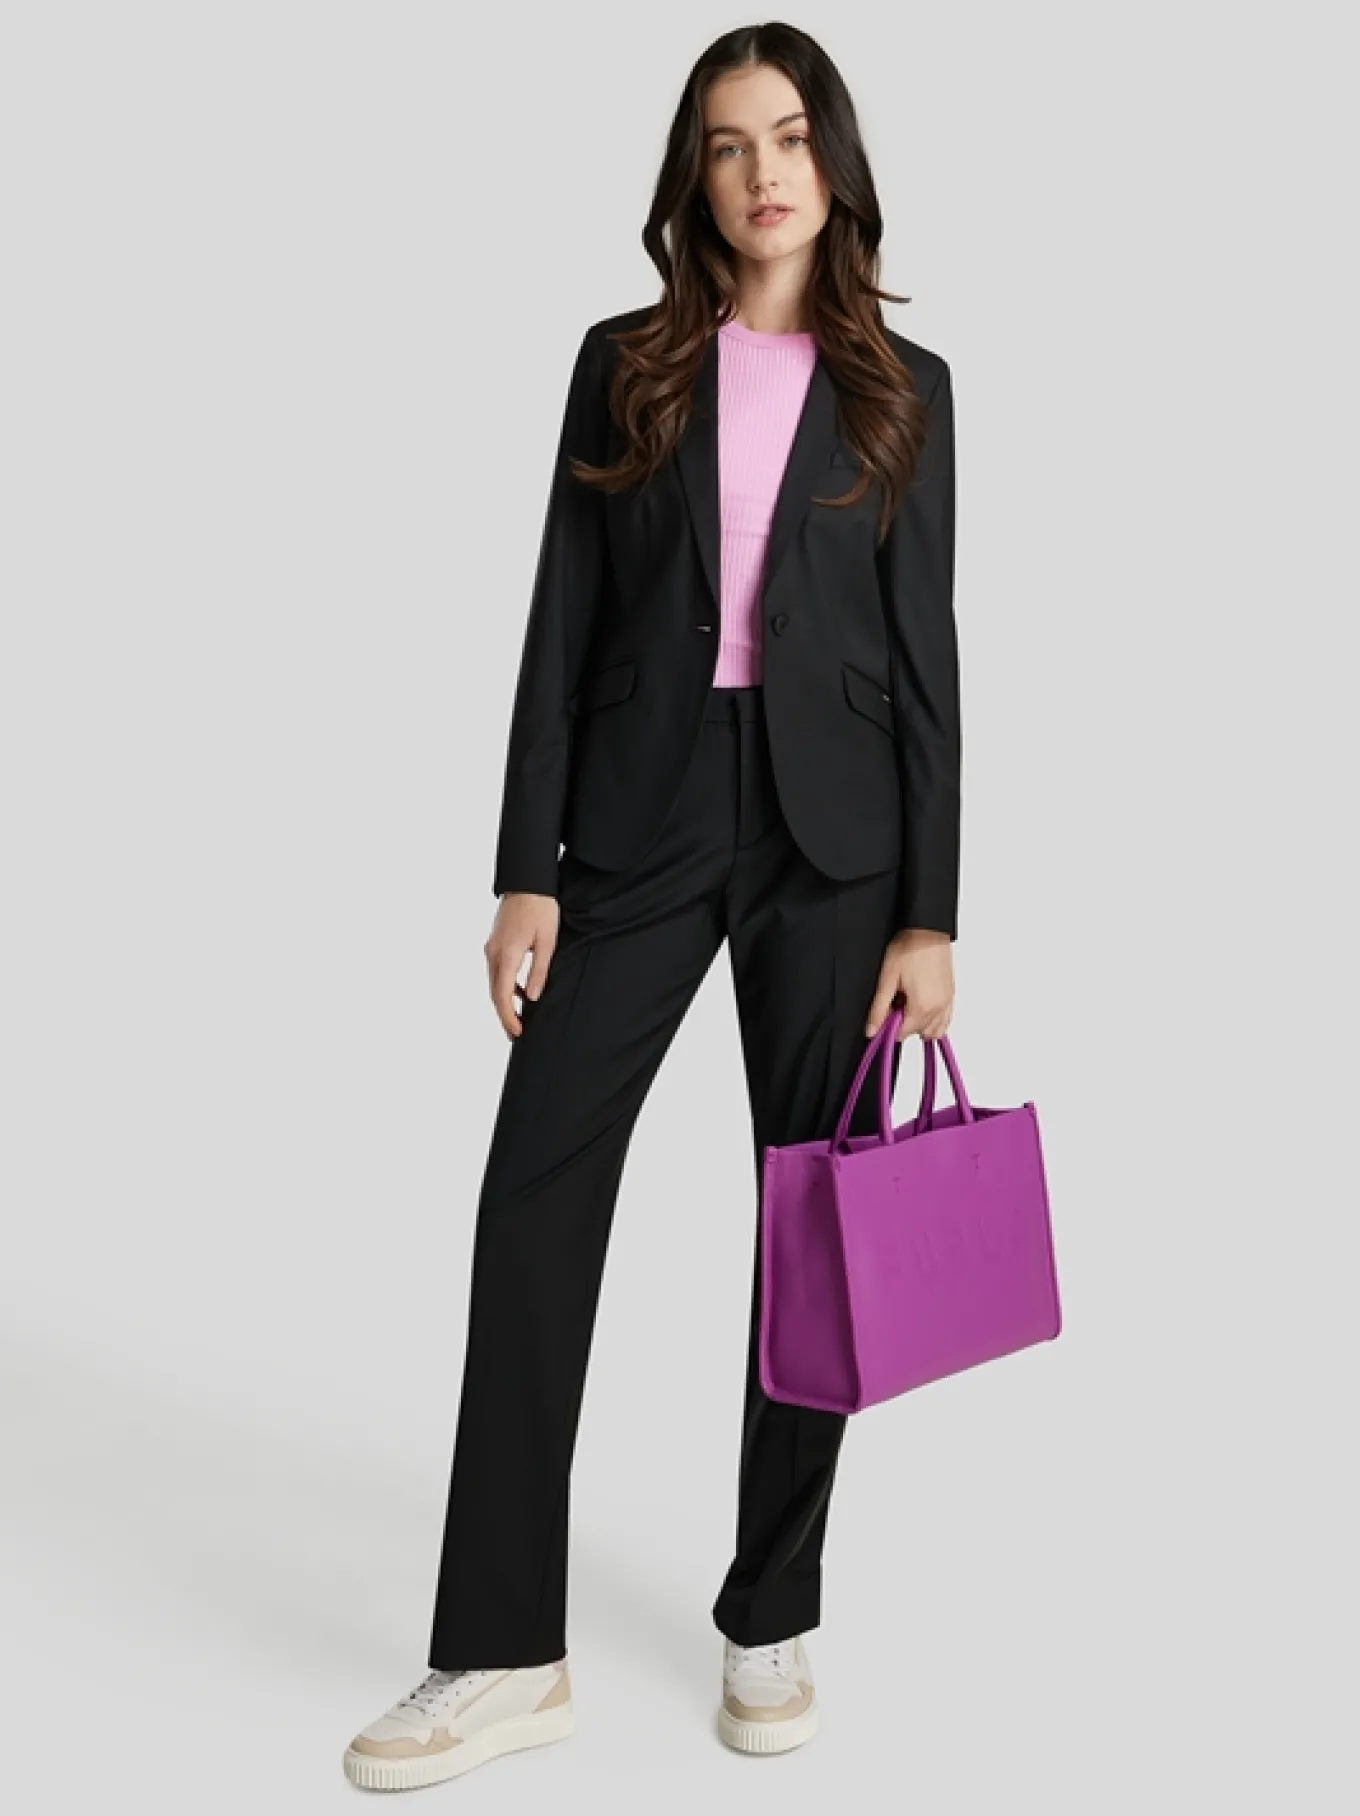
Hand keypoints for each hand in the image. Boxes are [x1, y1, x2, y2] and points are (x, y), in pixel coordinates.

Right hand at [485, 892, 560, 1038]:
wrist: (527, 881)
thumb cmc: (541, 908)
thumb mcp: (547, 942)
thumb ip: (538, 971)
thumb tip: (531, 998)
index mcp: (506, 955)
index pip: (501, 995)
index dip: (508, 1017)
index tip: (517, 1033)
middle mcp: (493, 953)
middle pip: (494, 993)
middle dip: (504, 1015)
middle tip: (516, 1035)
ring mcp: (491, 947)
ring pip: (494, 982)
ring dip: (504, 1002)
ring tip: (518, 1019)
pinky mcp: (495, 943)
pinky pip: (497, 971)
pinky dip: (505, 986)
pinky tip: (520, 993)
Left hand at [865, 929, 954, 1041]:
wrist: (928, 930)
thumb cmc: (909, 949)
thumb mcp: (887, 979)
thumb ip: (879, 1008)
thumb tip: (871, 1030)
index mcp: (922, 1007)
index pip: (902, 1034)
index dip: (889, 1024)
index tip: (884, 1010)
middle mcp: (938, 1008)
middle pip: (918, 1032)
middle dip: (904, 1022)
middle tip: (895, 1001)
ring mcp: (947, 1002)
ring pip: (934, 1029)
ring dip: (919, 1023)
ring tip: (908, 1002)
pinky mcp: (951, 994)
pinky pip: (945, 1019)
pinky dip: (933, 1019)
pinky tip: (922, 1005)